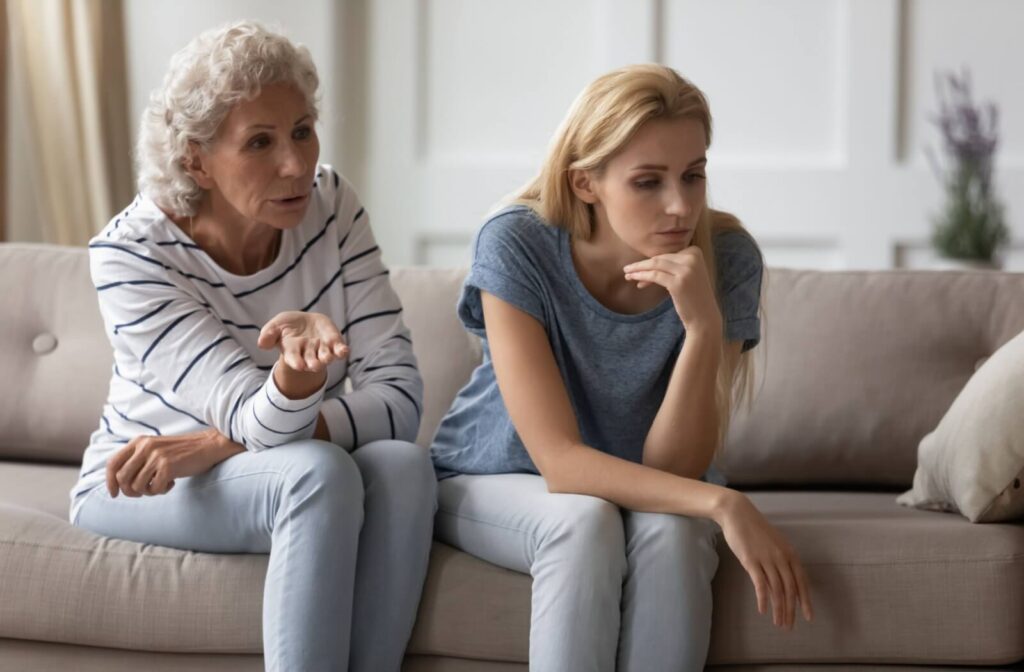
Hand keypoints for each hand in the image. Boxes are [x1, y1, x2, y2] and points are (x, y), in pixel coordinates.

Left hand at [105, 428, 242, 497]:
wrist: (209, 445)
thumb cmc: (182, 451)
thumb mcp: (156, 448)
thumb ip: (138, 458)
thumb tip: (119, 481)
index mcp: (139, 441)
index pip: (113, 463)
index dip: (109, 481)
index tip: (114, 494)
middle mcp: (145, 447)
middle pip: (122, 478)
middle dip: (129, 491)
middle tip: (143, 492)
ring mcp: (156, 456)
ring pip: (137, 486)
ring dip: (147, 491)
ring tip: (160, 485)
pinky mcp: (168, 466)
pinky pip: (154, 489)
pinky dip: (161, 491)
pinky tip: (171, 483)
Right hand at [257, 311, 348, 372]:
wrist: (305, 322)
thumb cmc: (288, 326)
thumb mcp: (276, 325)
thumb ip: (269, 333)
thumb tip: (261, 343)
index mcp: (293, 351)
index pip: (293, 358)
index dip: (296, 362)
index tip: (299, 366)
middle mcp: (308, 353)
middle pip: (311, 361)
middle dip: (313, 363)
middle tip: (315, 366)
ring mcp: (322, 349)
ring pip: (325, 356)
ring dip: (327, 358)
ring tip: (327, 358)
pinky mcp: (334, 342)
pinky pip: (339, 349)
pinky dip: (342, 351)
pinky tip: (344, 351)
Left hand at [623, 247, 722, 333]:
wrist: (704, 317)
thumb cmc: (693, 297)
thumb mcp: (686, 275)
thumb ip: (673, 265)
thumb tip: (648, 262)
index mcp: (695, 252)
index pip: (667, 255)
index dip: (652, 262)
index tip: (640, 270)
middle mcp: (693, 258)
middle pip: (660, 258)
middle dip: (642, 264)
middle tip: (627, 269)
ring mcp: (686, 270)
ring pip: (655, 265)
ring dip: (638, 269)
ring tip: (627, 274)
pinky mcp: (678, 283)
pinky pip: (654, 276)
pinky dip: (641, 276)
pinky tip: (634, 280)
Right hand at [717, 491, 813, 630]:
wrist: (737, 513)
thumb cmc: (754, 529)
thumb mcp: (773, 544)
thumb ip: (779, 562)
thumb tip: (781, 582)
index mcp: (789, 553)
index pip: (801, 582)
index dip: (805, 600)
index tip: (808, 616)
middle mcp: (781, 557)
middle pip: (790, 589)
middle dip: (792, 610)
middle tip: (790, 626)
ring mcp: (767, 559)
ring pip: (777, 590)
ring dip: (779, 609)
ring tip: (778, 623)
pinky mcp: (751, 560)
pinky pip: (760, 584)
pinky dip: (763, 599)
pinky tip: (763, 610)